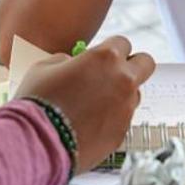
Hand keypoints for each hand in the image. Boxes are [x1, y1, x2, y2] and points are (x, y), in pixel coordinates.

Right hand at [13, 36, 154, 172]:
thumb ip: (66, 60)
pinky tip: (89, 124)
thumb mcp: (45, 66)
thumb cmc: (38, 101)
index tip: (102, 57)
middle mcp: (123, 81)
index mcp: (106, 57)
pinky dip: (111, 119)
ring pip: (135, 94)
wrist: (37, 141)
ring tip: (94, 104)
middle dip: (134, 66)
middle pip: (146, 64)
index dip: (111, 49)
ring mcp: (126, 109)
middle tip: (114, 74)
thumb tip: (71, 64)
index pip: (123, 43)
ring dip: (121, 95)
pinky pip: (123, 120)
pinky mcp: (122, 133)